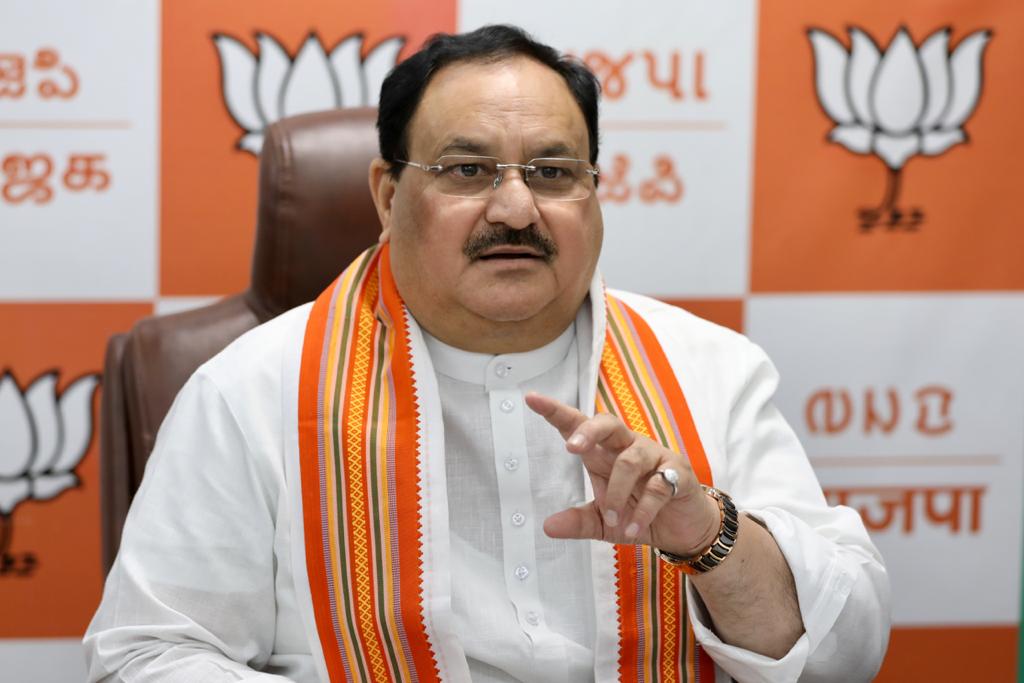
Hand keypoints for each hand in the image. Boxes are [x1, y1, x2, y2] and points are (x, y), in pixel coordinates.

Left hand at [525, 392, 720, 555]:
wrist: (684, 530)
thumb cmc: (639, 515)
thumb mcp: (604, 523)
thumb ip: (579, 522)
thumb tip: (548, 527)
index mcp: (605, 454)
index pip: (578, 427)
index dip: (556, 412)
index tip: (531, 398)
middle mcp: (628, 448)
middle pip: (608, 423)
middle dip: (587, 431)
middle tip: (571, 448)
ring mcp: (655, 457)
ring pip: (630, 460)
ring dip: (618, 494)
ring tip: (615, 521)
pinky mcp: (678, 473)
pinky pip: (658, 486)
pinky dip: (643, 510)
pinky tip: (634, 528)